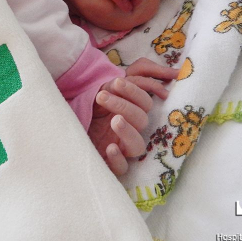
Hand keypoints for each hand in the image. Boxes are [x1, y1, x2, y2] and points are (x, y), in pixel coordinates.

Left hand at [89, 58, 178, 175]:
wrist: (69, 129)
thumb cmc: (92, 109)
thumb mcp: (107, 87)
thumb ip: (135, 75)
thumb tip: (171, 72)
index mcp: (132, 111)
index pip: (144, 101)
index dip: (135, 91)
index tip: (116, 82)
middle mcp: (130, 130)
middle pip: (141, 120)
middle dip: (124, 105)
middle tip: (102, 95)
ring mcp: (121, 148)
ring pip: (137, 145)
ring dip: (128, 131)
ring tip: (114, 120)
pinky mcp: (110, 164)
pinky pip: (122, 168)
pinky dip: (118, 159)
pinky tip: (110, 147)